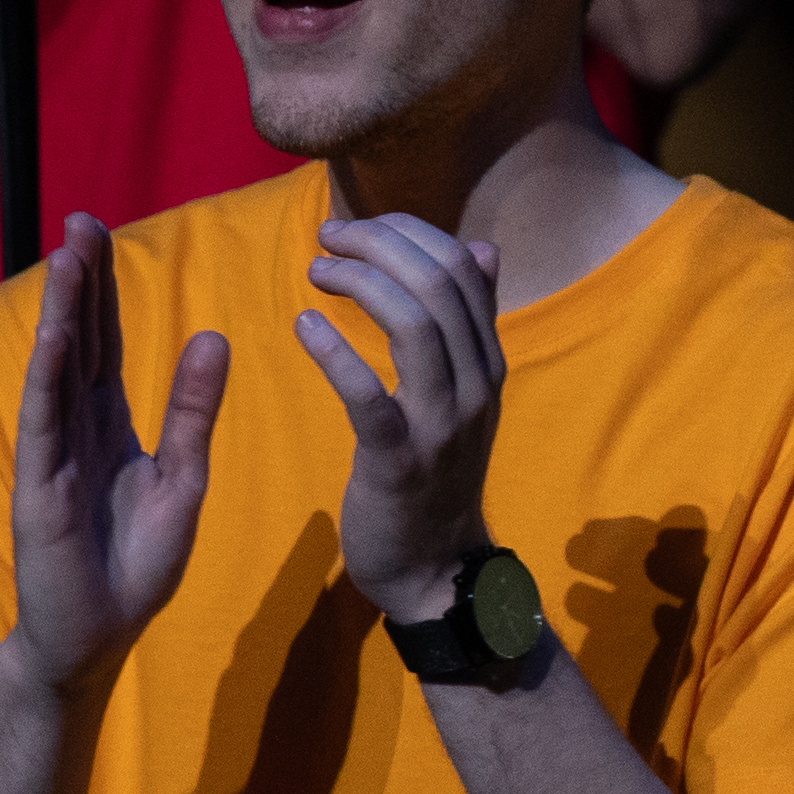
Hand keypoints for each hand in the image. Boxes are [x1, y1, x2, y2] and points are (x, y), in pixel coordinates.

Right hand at [0, 216, 226, 698]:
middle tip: (81, 220)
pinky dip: (48, 378)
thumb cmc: (135, 566)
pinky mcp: (41, 489)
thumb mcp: (182, 478)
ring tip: (68, 258)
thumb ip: (192, 411)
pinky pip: (46, 423)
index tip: (104, 231)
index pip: (106, 342)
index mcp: (109, 425)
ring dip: (63, 313)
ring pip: (58, 370)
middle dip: (80, 282)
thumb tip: (213, 336)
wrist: (97, 639)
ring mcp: (53, 456)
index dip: (105, 289)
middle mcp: (75, 430)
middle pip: (79, 341)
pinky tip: (54, 336)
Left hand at [295, 213, 506, 618]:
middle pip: (438, 286)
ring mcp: (443, 424)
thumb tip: (483, 248)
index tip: (360, 226)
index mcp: (488, 362)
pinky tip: (304, 326)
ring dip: (361, 284)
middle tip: (328, 238)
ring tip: (316, 272)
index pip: (461, 269)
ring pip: (415, 326)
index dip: (409, 233)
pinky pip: (370, 396)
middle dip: (379, 245)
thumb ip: (472, 323)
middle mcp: (476, 384)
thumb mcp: (466, 392)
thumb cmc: (437, 474)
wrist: (434, 567)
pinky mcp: (399, 460)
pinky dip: (336, 353)